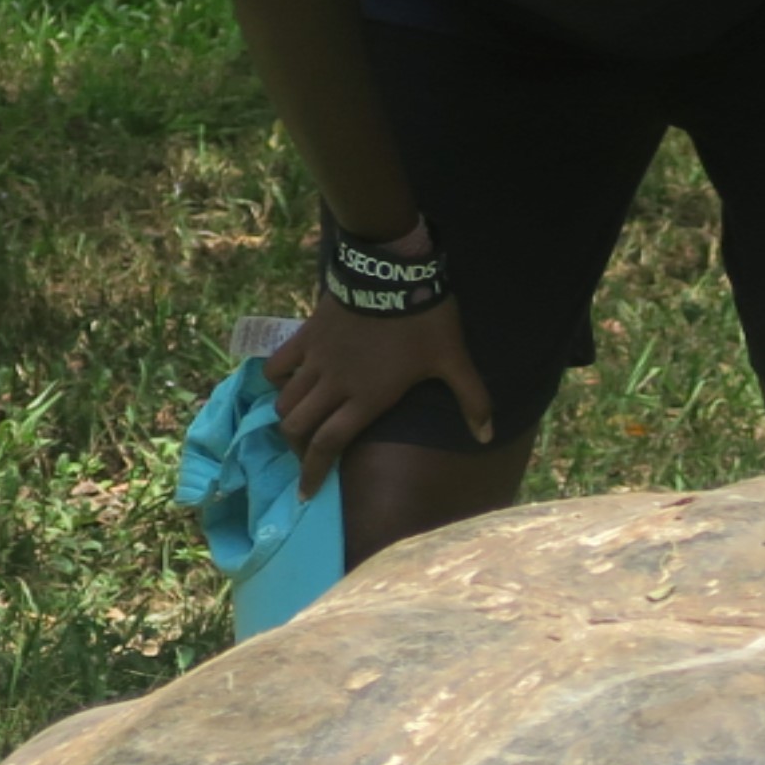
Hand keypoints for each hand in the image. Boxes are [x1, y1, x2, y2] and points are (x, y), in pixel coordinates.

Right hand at [262, 245, 498, 491]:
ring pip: (285, 400)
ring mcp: (316, 359)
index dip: (313, 473)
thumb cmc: (424, 318)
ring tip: (296, 424)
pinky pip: (278, 363)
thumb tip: (488, 436)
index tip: (306, 495)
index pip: (328, 445)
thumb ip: (471, 399)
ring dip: (287, 416)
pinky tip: (284, 382)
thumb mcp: (454, 359)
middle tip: (305, 454)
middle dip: (296, 448)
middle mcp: (334, 385)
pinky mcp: (306, 335)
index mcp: (366, 398)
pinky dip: (276, 378)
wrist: (392, 269)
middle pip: (297, 427)